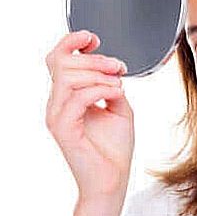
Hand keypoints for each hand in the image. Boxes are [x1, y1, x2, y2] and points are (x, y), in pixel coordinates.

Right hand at [45, 30, 133, 200]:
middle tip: (118, 67)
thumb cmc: (114, 147)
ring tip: (119, 85)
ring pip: (68, 77)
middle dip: (95, 59)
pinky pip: (77, 98)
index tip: (93, 38)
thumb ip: (111, 85)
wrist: (113, 177)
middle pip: (63, 63)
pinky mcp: (63, 129)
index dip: (71, 42)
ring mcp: (58, 115)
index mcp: (69, 96)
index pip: (58, 60)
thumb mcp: (119, 106)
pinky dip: (100, 90)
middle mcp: (59, 103)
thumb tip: (112, 69)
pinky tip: (115, 95)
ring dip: (99, 75)